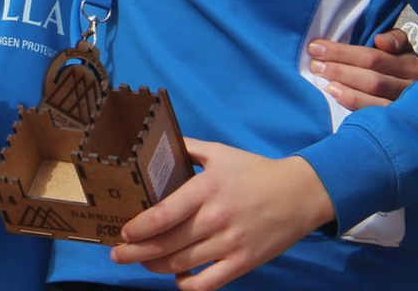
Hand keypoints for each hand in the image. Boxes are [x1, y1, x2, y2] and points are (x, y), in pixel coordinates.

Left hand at [111, 139, 333, 289]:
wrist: (299, 194)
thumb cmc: (255, 172)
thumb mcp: (219, 152)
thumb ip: (187, 147)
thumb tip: (157, 141)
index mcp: (207, 188)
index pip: (164, 215)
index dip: (138, 228)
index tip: (123, 232)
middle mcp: (216, 218)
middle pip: (166, 244)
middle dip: (135, 253)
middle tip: (118, 254)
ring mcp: (230, 244)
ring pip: (181, 265)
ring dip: (155, 268)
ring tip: (142, 262)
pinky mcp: (243, 263)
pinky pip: (207, 283)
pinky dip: (186, 286)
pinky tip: (177, 278)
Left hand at [308, 29, 417, 109]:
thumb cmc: (399, 67)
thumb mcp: (401, 49)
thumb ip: (394, 39)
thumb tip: (380, 40)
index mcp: (411, 64)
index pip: (374, 57)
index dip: (343, 52)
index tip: (317, 47)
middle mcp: (411, 86)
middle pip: (372, 79)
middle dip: (340, 70)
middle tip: (316, 66)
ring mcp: (405, 107)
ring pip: (375, 99)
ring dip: (347, 91)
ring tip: (326, 84)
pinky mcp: (397, 122)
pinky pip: (375, 115)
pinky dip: (355, 105)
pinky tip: (338, 97)